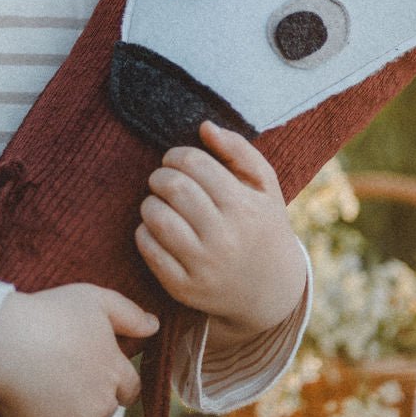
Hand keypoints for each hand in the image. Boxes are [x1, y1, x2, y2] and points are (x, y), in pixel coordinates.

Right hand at [0, 285, 158, 416]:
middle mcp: (103, 402)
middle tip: (63, 380)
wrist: (7, 343)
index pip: (130, 389)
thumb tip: (154, 326)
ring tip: (46, 399)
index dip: (117, 385)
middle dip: (90, 400)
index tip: (97, 377)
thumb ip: (128, 314)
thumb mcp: (94, 299)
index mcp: (115, 370)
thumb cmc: (49, 315)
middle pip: (105, 411)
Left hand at [135, 121, 303, 335]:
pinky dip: (144, 231)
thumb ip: (238, 150)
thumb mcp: (265, 187)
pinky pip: (148, 249)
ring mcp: (203, 266)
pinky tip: (158, 229)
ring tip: (161, 203)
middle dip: (161, 176)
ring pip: (156, 217)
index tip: (176, 161)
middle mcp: (224, 238)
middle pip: (173, 187)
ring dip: (150, 202)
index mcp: (245, 208)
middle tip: (165, 180)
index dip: (177, 156)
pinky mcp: (183, 287)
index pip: (195, 164)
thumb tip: (205, 126)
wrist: (270, 290)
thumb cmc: (262, 226)